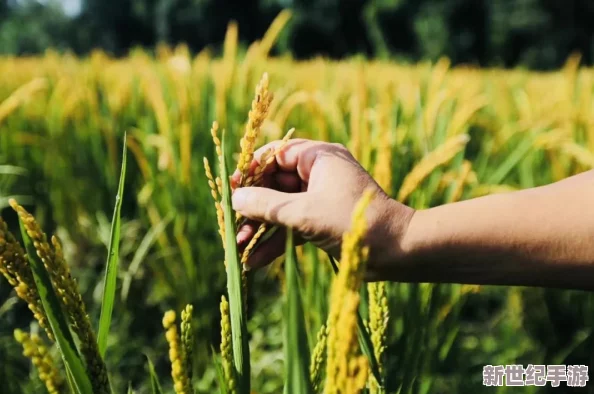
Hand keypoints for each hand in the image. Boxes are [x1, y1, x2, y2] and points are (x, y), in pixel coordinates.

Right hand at [230, 139, 414, 278]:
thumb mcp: (304, 213)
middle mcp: (319, 173)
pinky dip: (277, 240)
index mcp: (319, 157)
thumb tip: (236, 198)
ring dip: (261, 227)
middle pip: (275, 184)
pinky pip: (294, 225)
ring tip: (239, 248)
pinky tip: (256, 261)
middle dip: (253, 207)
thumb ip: (267, 205)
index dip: (251, 170)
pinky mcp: (324, 220)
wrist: (396, 250)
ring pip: (282, 208)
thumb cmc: (350, 221)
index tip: (232, 188)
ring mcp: (321, 198)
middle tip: (232, 225)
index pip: (276, 155)